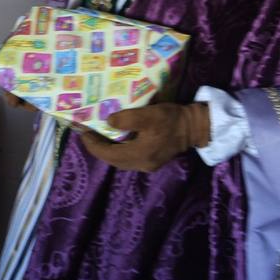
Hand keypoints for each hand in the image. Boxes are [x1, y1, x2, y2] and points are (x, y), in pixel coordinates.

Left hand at [78, 102, 210, 172]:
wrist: (195, 127)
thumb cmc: (171, 120)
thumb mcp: (148, 115)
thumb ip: (127, 120)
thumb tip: (109, 123)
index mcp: (139, 155)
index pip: (108, 154)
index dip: (93, 145)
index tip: (83, 133)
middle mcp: (142, 164)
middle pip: (113, 160)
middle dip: (98, 148)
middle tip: (88, 134)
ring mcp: (148, 164)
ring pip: (121, 160)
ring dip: (108, 150)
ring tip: (99, 136)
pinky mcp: (153, 160)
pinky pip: (130, 158)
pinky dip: (119, 150)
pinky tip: (116, 139)